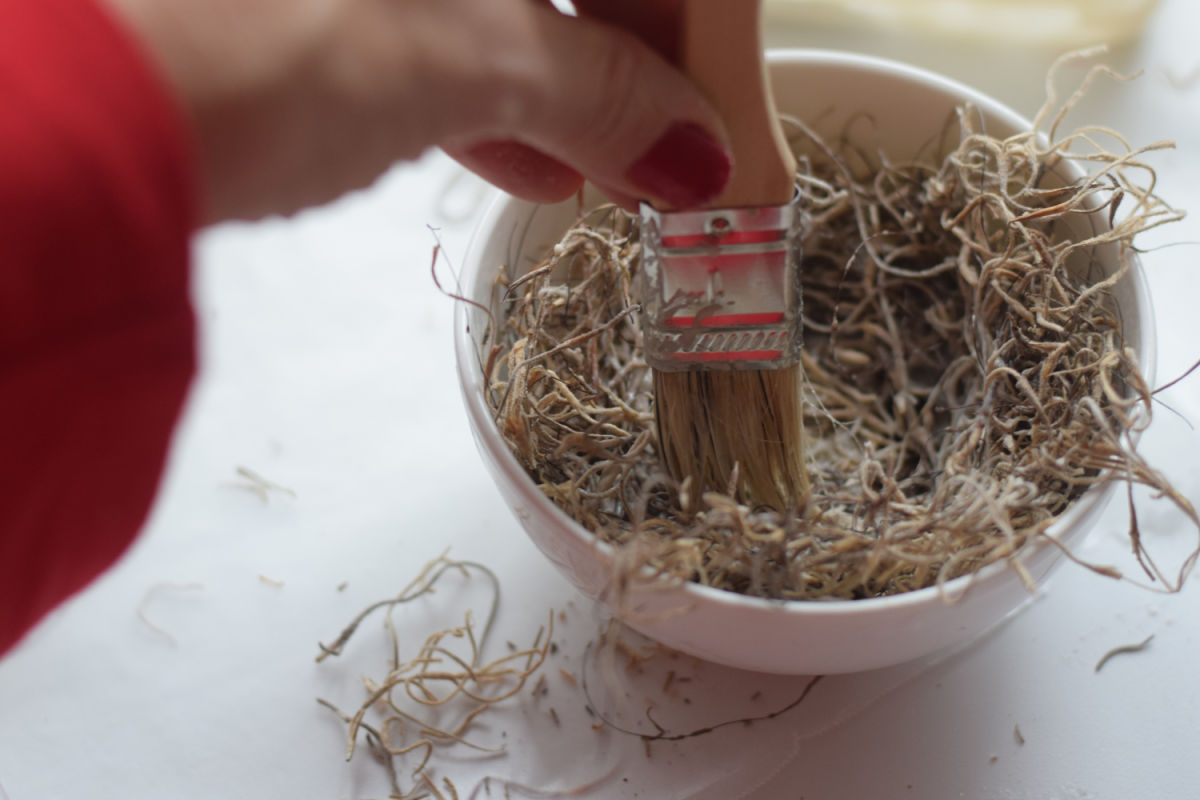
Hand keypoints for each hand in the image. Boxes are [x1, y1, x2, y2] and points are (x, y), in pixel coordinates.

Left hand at [102, 0, 731, 221]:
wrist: (58, 93)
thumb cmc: (261, 31)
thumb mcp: (463, 59)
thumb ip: (598, 94)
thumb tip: (693, 150)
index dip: (686, 28)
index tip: (713, 106)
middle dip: (621, 54)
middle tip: (664, 144)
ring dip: (552, 80)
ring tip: (599, 173)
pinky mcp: (307, 3)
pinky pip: (418, 18)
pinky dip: (472, 85)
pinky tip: (520, 160)